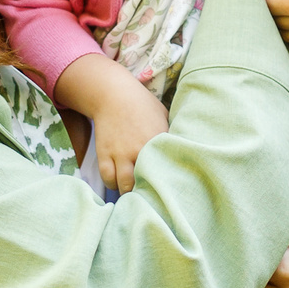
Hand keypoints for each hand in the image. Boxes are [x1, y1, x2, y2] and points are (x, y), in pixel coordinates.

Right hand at [89, 76, 170, 194]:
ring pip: (124, 184)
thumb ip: (172, 134)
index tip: (169, 187)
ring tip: (133, 191)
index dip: (168, 182)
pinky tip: (117, 182)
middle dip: (147, 191)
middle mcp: (140, 149)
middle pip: (146, 182)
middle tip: (150, 194)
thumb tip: (184, 148)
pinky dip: (112, 184)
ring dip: (128, 191)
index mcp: (158, 141)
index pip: (167, 170)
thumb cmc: (142, 104)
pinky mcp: (105, 154)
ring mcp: (121, 153)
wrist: (113, 94)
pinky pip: (107, 178)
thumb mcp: (164, 116)